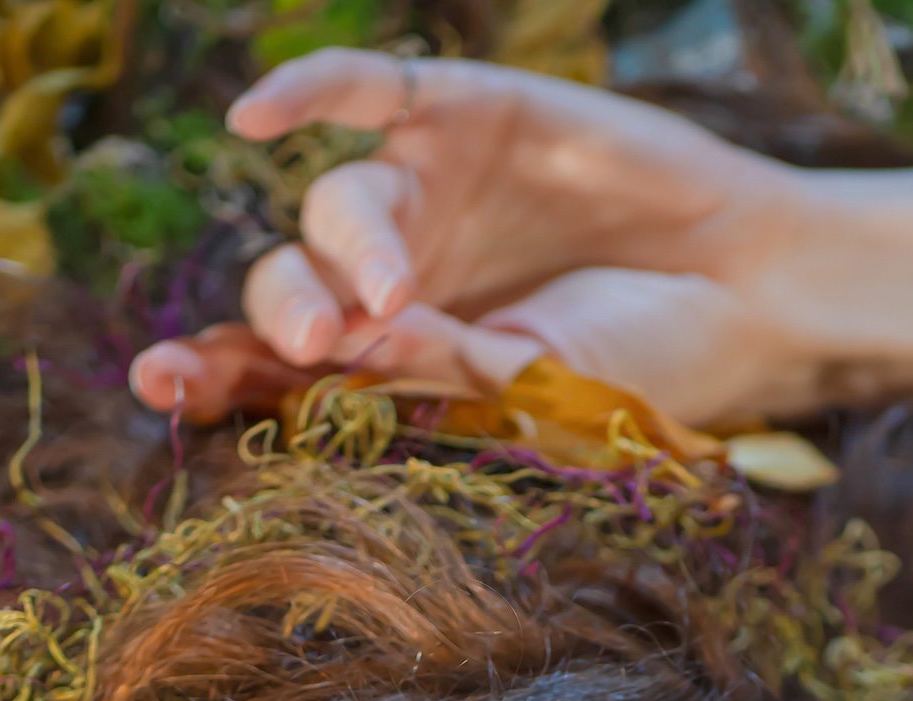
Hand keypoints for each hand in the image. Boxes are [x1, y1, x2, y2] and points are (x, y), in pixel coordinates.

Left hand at [129, 52, 815, 427]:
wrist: (751, 291)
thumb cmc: (653, 368)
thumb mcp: (537, 397)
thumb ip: (434, 376)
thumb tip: (337, 351)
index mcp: (403, 371)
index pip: (282, 377)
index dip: (215, 375)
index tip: (162, 386)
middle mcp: (397, 284)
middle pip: (285, 291)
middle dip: (283, 321)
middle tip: (325, 350)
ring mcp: (428, 198)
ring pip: (329, 209)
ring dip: (346, 251)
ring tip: (397, 298)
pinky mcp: (466, 117)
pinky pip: (366, 91)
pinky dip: (309, 90)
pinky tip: (256, 117)